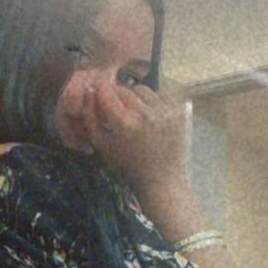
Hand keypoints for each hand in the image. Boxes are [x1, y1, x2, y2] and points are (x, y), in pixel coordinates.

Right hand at [80, 76, 188, 190]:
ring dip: (137, 99)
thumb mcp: (101, 144)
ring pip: (143, 90)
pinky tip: (153, 119)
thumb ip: (90, 116)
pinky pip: (160, 95)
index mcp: (123, 122)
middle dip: (118, 98)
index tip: (101, 97)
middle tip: (120, 113)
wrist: (161, 178)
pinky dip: (154, 103)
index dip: (101, 92)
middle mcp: (145, 113)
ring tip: (138, 117)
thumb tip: (89, 89)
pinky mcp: (179, 110)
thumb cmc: (127, 164)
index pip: (106, 90)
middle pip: (124, 89)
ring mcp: (164, 110)